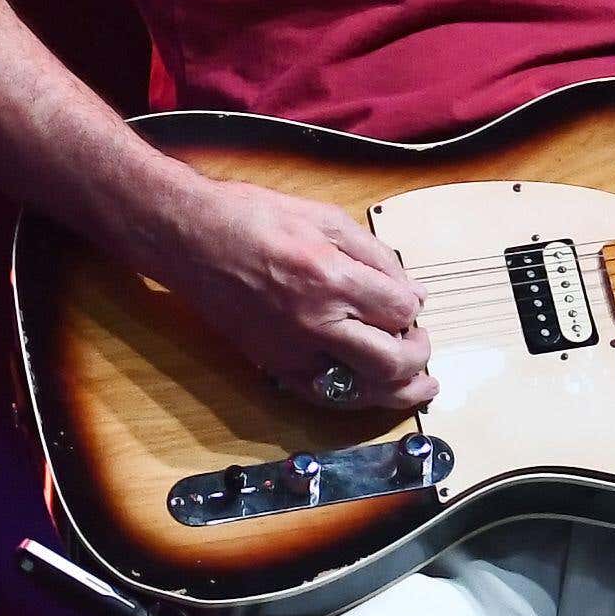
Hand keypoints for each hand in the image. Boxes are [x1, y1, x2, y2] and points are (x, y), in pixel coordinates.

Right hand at [158, 175, 435, 409]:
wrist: (190, 239)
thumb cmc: (251, 219)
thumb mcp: (324, 218)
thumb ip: (374, 255)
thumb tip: (409, 288)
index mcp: (331, 278)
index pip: (399, 310)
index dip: (414, 307)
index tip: (412, 301)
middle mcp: (314, 322)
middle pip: (390, 361)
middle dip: (418, 357)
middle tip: (423, 345)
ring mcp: (292, 350)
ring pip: (360, 391)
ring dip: (397, 392)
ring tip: (419, 387)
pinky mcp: (273, 365)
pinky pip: (324, 395)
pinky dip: (354, 397)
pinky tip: (371, 390)